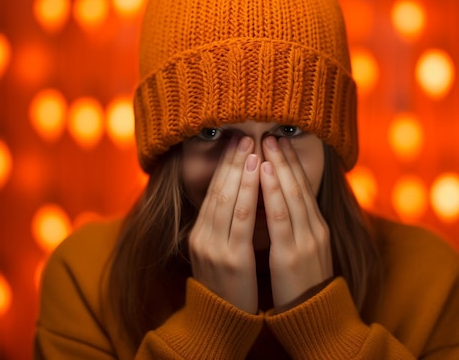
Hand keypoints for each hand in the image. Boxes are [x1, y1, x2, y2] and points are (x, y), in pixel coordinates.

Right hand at [188, 136, 260, 313]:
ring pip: (228, 198)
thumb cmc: (227, 286)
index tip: (236, 144)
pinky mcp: (230, 257)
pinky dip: (249, 191)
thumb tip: (235, 200)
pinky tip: (259, 174)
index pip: (213, 192)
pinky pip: (241, 217)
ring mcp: (214, 246)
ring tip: (252, 147)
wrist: (221, 322)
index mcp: (199, 234)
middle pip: (218, 190)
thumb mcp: (218, 254)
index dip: (225, 167)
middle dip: (232, 161)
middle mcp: (202, 236)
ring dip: (241, 170)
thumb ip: (223, 228)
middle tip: (244, 136)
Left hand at [260, 136, 332, 311]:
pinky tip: (263, 171)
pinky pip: (280, 214)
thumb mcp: (305, 252)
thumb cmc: (302, 285)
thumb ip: (298, 229)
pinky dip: (272, 189)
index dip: (292, 164)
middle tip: (273, 132)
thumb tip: (282, 207)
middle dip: (285, 157)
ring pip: (291, 193)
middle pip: (299, 185)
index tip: (281, 143)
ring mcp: (306, 239)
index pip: (304, 188)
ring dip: (278, 165)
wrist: (314, 316)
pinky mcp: (292, 252)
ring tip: (267, 143)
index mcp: (317, 228)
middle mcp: (315, 228)